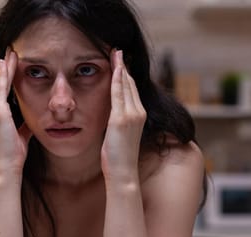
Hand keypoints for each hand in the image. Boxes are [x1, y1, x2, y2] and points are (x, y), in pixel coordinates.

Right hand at [0, 48, 31, 175]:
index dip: (5, 76)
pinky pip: (0, 89)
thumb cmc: (13, 155)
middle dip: (5, 67)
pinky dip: (5, 75)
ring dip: (6, 67)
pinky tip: (9, 64)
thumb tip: (33, 119)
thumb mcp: (20, 135)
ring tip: (13, 53)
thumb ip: (23, 124)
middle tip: (12, 51)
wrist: (6, 168)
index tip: (11, 63)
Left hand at [101, 49, 146, 182]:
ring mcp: (131, 115)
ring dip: (120, 67)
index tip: (120, 62)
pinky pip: (119, 93)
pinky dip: (117, 78)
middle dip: (123, 66)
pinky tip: (114, 67)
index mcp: (139, 116)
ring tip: (115, 53)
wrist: (123, 173)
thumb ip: (118, 122)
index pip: (132, 90)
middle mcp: (138, 113)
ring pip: (126, 85)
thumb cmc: (119, 159)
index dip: (126, 75)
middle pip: (130, 84)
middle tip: (117, 51)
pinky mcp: (121, 119)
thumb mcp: (119, 136)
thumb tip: (112, 116)